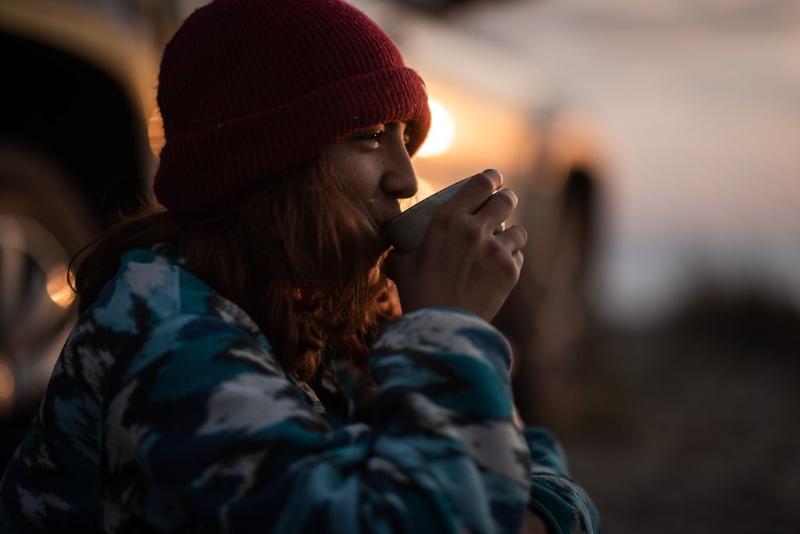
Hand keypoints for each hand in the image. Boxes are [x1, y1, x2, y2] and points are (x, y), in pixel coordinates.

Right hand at [385, 169, 526, 321]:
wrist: (441, 326)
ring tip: (503, 239)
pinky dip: (511, 258)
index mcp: (448, 219)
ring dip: (511, 232)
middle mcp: (475, 229)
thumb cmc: (416, 293)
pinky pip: (517, 256)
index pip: (480, 183)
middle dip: (506, 199)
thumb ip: (400, 250)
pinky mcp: (509, 271)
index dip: (490, 178)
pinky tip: (501, 265)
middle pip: (506, 200)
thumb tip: (392, 247)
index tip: (493, 179)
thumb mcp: (400, 265)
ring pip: (517, 230)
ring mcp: (496, 251)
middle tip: (502, 203)